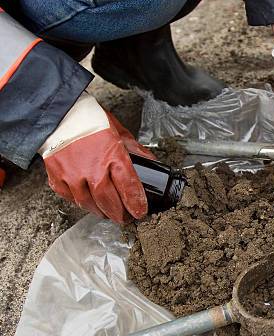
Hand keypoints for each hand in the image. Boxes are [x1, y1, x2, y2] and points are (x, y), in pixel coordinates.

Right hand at [39, 93, 155, 222]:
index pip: (129, 188)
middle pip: (110, 202)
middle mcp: (93, 169)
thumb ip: (135, 150)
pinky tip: (88, 201)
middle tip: (126, 218)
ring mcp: (73, 175)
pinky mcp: (57, 177)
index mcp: (113, 157)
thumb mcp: (120, 132)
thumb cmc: (90, 120)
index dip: (136, 204)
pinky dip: (80, 202)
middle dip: (120, 214)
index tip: (140, 212)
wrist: (60, 114)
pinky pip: (70, 198)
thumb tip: (151, 162)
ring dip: (101, 211)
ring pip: (89, 204)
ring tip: (108, 213)